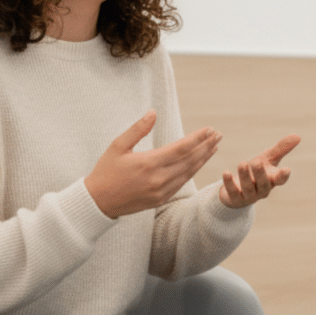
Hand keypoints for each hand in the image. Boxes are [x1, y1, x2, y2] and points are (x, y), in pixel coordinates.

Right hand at [85, 110, 221, 218]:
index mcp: (148, 163)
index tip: (209, 129)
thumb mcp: (117, 146)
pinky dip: (193, 171)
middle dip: (206, 146)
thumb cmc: (106, 171)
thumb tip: (153, 112)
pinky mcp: (161, 199)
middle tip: (218, 135)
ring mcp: (161, 191)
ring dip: (203, 159)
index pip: (181, 148)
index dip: (198, 138)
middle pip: (190, 159)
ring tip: (214, 147)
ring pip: (189, 172)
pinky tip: (200, 163)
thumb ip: (137, 129)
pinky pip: (182, 183)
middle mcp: (158, 178)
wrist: (97, 202)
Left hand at [219, 134, 299, 208]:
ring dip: (245, 176)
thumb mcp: (267, 159)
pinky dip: (229, 183)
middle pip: (263, 184)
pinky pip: (233, 192)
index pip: (280, 180)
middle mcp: (262, 190)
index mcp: (272, 180)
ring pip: (248, 188)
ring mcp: (249, 196)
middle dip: (260, 174)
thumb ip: (281, 149)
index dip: (283, 176)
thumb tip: (298, 136)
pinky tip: (226, 173)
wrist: (237, 191)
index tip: (286, 170)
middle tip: (256, 161)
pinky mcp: (235, 199)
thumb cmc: (256, 172)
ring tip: (242, 163)